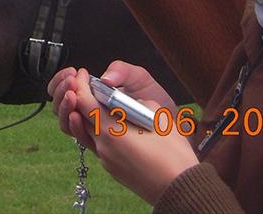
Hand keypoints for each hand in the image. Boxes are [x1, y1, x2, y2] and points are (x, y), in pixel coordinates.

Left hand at [48, 66, 197, 204]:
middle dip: (81, 98)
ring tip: (96, 103)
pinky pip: (98, 145)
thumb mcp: (159, 118)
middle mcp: (102, 147)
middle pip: (81, 117)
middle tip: (88, 84)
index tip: (84, 73)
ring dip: (87, 116)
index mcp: (111, 131)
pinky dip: (97, 131)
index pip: (84, 102)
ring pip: (87, 133)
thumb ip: (139, 103)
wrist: (181, 190)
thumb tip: (131, 102)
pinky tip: (110, 124)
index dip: (81, 85)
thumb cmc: (174, 154)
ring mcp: (106, 161)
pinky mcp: (113, 170)